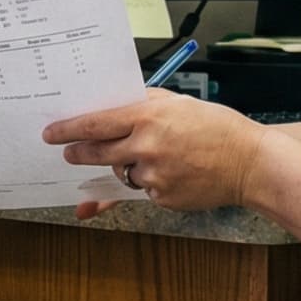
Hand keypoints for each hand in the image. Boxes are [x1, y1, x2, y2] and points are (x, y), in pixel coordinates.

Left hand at [44, 88, 269, 215]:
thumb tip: (111, 109)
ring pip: (123, 173)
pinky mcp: (162, 198)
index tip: (51, 133)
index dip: (68, 129)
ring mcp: (153, 175)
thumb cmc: (216, 127)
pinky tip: (177, 172)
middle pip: (97, 153)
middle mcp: (146, 146)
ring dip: (130, 166)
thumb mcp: (178, 103)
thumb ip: (143, 105)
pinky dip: (153, 182)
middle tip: (69, 153)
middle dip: (79, 153)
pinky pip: (144, 190)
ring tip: (162, 156)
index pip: (95, 123)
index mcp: (148, 116)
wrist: (249, 162)